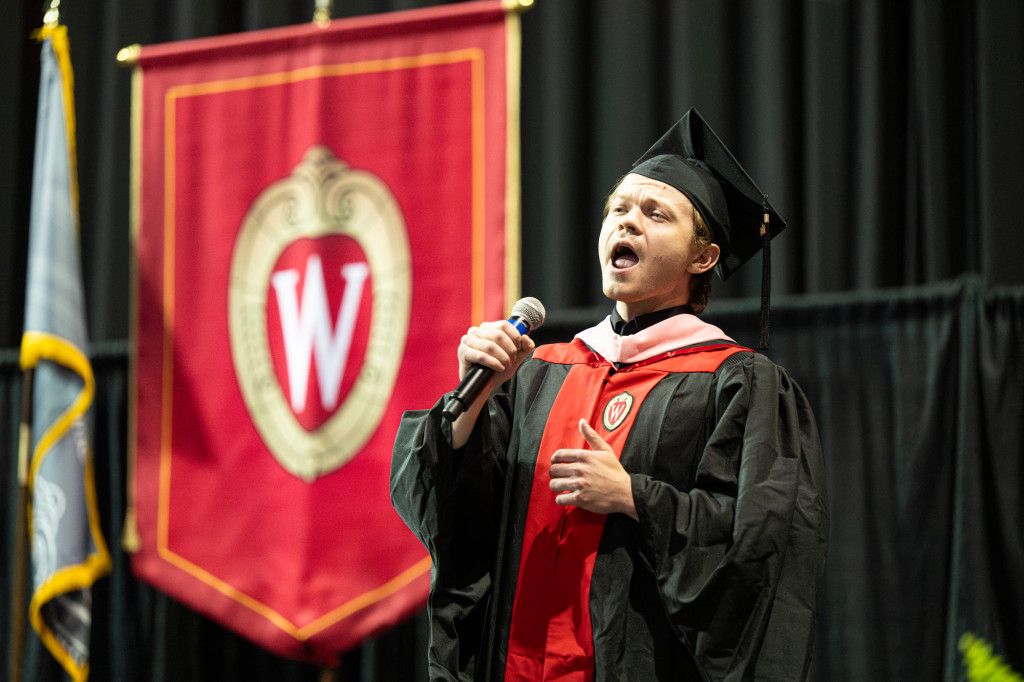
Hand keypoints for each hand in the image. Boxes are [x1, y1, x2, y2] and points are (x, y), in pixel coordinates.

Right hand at [449, 319, 534, 448]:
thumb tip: (526, 338)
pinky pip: (480, 356)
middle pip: (498, 334)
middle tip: (513, 359)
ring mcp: (467, 340)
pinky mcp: (463, 352)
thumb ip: (524, 347)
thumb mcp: (514, 358)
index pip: (504, 325)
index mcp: (488, 328)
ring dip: (502, 357)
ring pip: (490, 346)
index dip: (515, 336)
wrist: (483, 384)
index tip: (519, 347)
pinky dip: (493, 363)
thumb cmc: (497, 368)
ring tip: (506, 365)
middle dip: (510, 349)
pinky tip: (499, 368)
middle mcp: (476, 331)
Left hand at [549, 419, 637, 519]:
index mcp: (583, 456)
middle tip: (561, 477)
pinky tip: (567, 497)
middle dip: (555, 474)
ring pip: (554, 484)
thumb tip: (581, 421)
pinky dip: (561, 499)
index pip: (557, 455)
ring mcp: (579, 484)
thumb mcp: (605, 450)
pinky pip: (560, 499)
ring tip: (563, 487)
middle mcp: (579, 469)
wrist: (625, 492)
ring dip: (556, 487)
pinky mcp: (580, 499)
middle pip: (553, 470)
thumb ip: (591, 436)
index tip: (557, 465)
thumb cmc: (615, 471)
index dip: (555, 461)